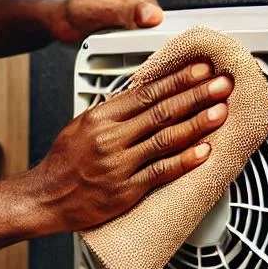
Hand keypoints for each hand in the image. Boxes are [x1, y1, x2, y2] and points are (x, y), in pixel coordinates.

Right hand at [28, 63, 232, 233]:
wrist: (45, 198)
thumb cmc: (64, 163)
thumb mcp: (82, 125)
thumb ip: (114, 111)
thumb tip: (146, 93)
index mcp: (100, 117)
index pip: (146, 92)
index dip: (177, 79)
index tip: (201, 70)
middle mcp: (110, 138)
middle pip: (160, 111)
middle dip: (196, 95)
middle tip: (222, 85)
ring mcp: (119, 164)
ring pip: (164, 139)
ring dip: (197, 124)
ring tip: (220, 112)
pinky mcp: (126, 190)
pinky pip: (160, 172)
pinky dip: (184, 161)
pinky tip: (204, 152)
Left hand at [51, 0, 162, 43]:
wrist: (57, 24)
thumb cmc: (71, 15)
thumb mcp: (96, 12)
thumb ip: (124, 12)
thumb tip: (151, 15)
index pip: (153, 9)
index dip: (144, 28)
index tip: (128, 38)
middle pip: (152, 20)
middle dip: (138, 34)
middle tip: (116, 38)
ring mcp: (132, 2)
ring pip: (147, 29)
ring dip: (134, 39)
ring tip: (114, 38)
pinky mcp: (129, 15)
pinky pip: (140, 32)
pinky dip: (131, 41)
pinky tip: (117, 40)